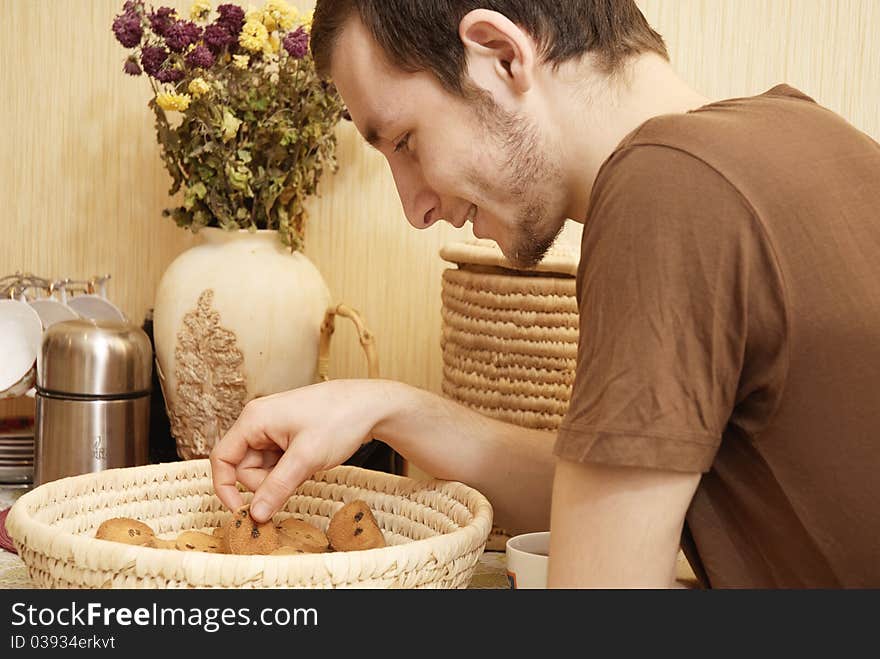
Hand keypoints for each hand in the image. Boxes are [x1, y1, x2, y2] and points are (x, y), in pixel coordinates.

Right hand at [210, 379, 394, 521]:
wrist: (371, 404)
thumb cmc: (340, 419)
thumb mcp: (306, 458)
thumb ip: (277, 487)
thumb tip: (255, 514)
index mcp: (254, 419)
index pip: (222, 458)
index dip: (226, 488)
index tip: (241, 512)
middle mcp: (259, 421)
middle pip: (243, 466)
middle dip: (264, 483)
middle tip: (296, 480)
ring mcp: (274, 428)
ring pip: (262, 467)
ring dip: (279, 478)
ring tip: (307, 468)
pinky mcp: (288, 435)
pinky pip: (277, 463)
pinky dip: (289, 471)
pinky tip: (309, 465)